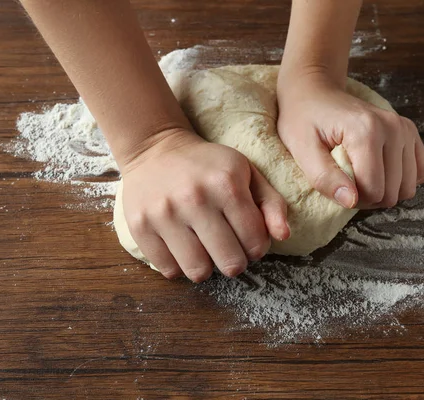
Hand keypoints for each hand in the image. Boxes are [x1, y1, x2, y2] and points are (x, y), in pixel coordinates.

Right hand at [120, 129, 289, 281]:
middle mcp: (195, 199)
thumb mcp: (246, 173)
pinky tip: (182, 247)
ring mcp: (164, 213)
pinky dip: (178, 266)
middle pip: (230, 263)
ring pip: (198, 271)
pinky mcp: (140, 226)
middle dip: (235, 262)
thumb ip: (272, 203)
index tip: (248, 240)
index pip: (256, 243)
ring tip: (204, 250)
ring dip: (206, 267)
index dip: (257, 248)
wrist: (155, 149)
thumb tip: (283, 235)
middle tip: (228, 250)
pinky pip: (168, 270)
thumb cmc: (208, 166)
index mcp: (227, 184)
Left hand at [277, 73, 423, 209]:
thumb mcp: (302, 150)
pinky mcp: (410, 133)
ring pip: (407, 188)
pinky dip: (400, 180)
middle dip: (367, 197)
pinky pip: (420, 173)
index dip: (352, 199)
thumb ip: (324, 178)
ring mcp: (405, 129)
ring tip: (360, 176)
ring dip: (383, 191)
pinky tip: (379, 171)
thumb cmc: (303, 120)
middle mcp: (393, 127)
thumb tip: (350, 202)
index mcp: (367, 131)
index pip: (373, 191)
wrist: (314, 92)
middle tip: (344, 182)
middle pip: (391, 193)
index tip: (335, 185)